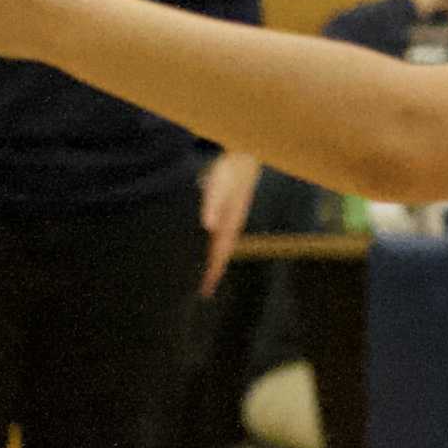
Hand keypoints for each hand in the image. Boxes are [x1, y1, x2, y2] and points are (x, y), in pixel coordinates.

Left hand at [200, 150, 259, 295]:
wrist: (244, 155)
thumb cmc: (228, 170)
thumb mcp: (218, 185)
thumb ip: (212, 205)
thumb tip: (208, 226)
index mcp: (228, 225)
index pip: (218, 255)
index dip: (211, 273)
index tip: (205, 291)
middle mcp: (231, 225)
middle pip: (220, 255)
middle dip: (213, 273)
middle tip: (203, 292)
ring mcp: (231, 219)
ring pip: (221, 246)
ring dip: (214, 261)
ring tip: (206, 276)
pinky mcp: (229, 211)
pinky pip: (220, 235)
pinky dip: (214, 246)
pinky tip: (209, 245)